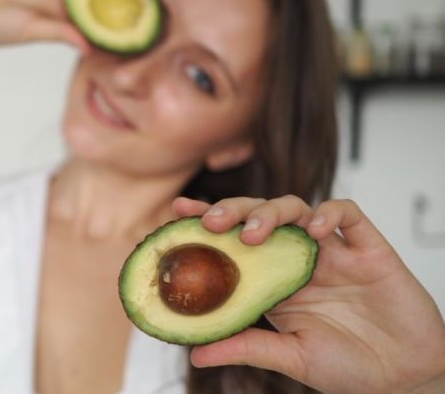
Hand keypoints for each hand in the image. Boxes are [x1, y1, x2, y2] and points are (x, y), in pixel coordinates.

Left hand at [172, 195, 444, 393]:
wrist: (407, 379)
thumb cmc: (350, 368)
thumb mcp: (291, 359)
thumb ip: (246, 347)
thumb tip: (195, 353)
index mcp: (273, 281)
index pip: (233, 241)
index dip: (205, 222)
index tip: (176, 213)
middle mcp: (297, 259)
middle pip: (258, 215)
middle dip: (232, 210)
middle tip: (209, 222)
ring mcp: (332, 251)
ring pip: (296, 207)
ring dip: (271, 212)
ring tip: (254, 233)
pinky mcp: (368, 249)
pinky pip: (347, 214)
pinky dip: (329, 213)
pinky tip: (315, 229)